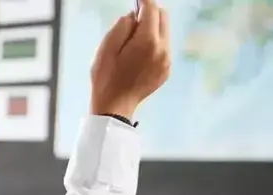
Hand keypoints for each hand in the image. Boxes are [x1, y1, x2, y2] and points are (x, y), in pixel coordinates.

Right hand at [90, 0, 170, 119]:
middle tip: (133, 18)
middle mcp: (163, 49)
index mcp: (147, 41)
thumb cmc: (106, 78)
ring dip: (151, 30)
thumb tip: (133, 16)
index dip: (143, 1)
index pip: (151, 10)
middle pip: (163, 17)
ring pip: (164, 33)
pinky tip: (137, 57)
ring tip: (132, 42)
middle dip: (150, 13)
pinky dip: (153, 45)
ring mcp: (166, 60)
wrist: (114, 107)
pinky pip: (163, 48)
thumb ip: (121, 26)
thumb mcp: (106, 48)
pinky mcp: (166, 70)